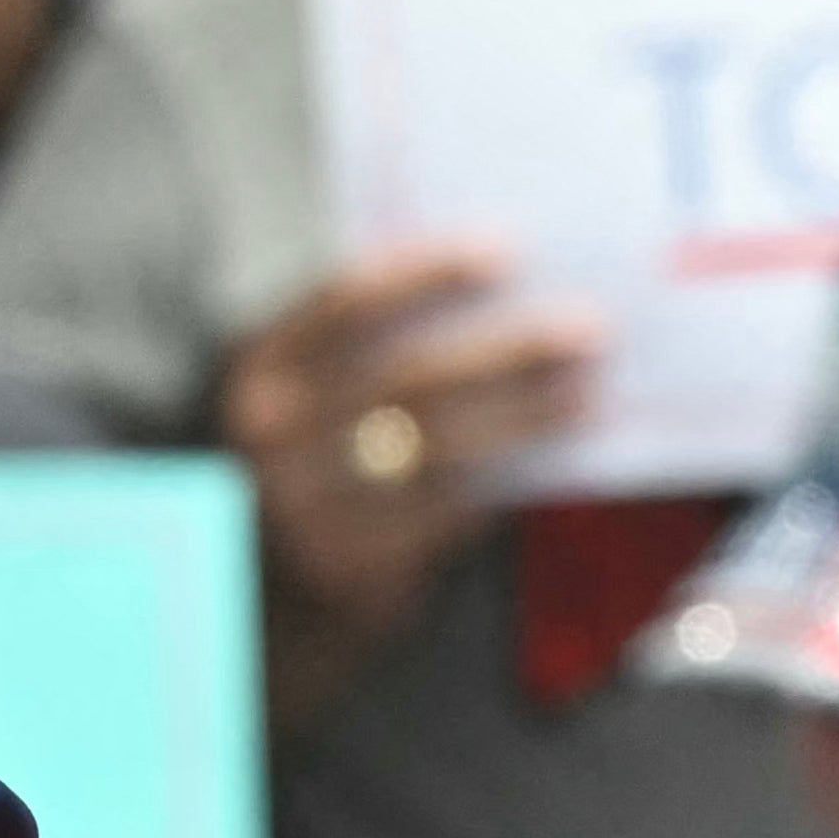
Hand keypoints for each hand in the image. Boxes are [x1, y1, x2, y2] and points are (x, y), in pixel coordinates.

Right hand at [218, 240, 604, 639]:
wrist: (250, 586)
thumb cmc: (300, 456)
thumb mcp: (297, 390)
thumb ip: (360, 342)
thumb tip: (497, 290)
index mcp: (258, 367)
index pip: (346, 302)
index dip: (427, 272)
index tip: (507, 251)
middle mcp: (272, 437)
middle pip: (408, 379)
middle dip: (506, 350)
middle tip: (588, 328)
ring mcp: (308, 508)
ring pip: (437, 450)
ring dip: (524, 417)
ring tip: (584, 392)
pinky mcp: (351, 570)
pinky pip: (444, 513)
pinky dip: (503, 479)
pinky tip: (549, 457)